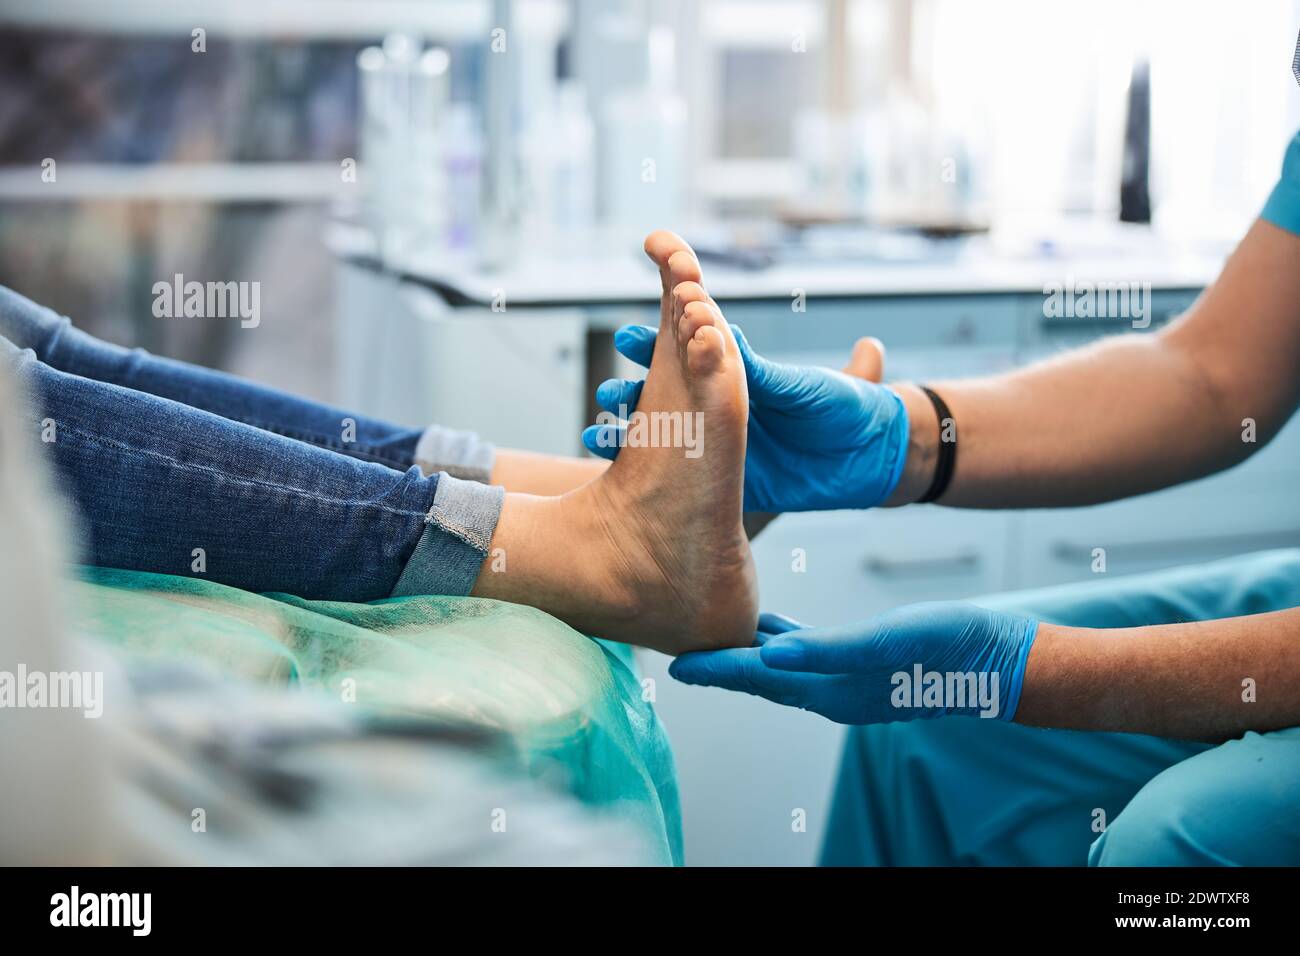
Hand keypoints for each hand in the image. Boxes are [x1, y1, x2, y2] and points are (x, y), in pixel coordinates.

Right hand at [583, 323, 909, 511]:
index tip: (627, 338)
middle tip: (608, 395)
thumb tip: (720, 330)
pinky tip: (619, 475)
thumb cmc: (849, 408)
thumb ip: (762, 369)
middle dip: (631, 392)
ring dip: (629, 434)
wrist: (873, 459)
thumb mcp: (805, 385)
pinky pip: (677, 481)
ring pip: (661, 437)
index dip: (657, 344)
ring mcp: (721, 447)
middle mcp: (722, 409)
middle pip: (663, 395)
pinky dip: (644, 476)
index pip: (687, 353)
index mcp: (740, 376)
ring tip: (600, 435)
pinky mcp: (727, 484)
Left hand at [667, 603, 1039, 724]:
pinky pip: (808, 654)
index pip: (757, 678)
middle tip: (679, 651)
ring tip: (713, 636)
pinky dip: (782, 642)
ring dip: (746, 656)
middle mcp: (832, 691)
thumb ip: (827, 650)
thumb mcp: (887, 641)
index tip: (673, 666)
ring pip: (781, 667)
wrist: (1000, 661)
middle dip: (719, 666)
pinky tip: (771, 625)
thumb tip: (770, 654)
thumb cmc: (949, 647)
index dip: (714, 669)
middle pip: (760, 678)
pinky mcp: (864, 664)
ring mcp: (848, 681)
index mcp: (831, 688)